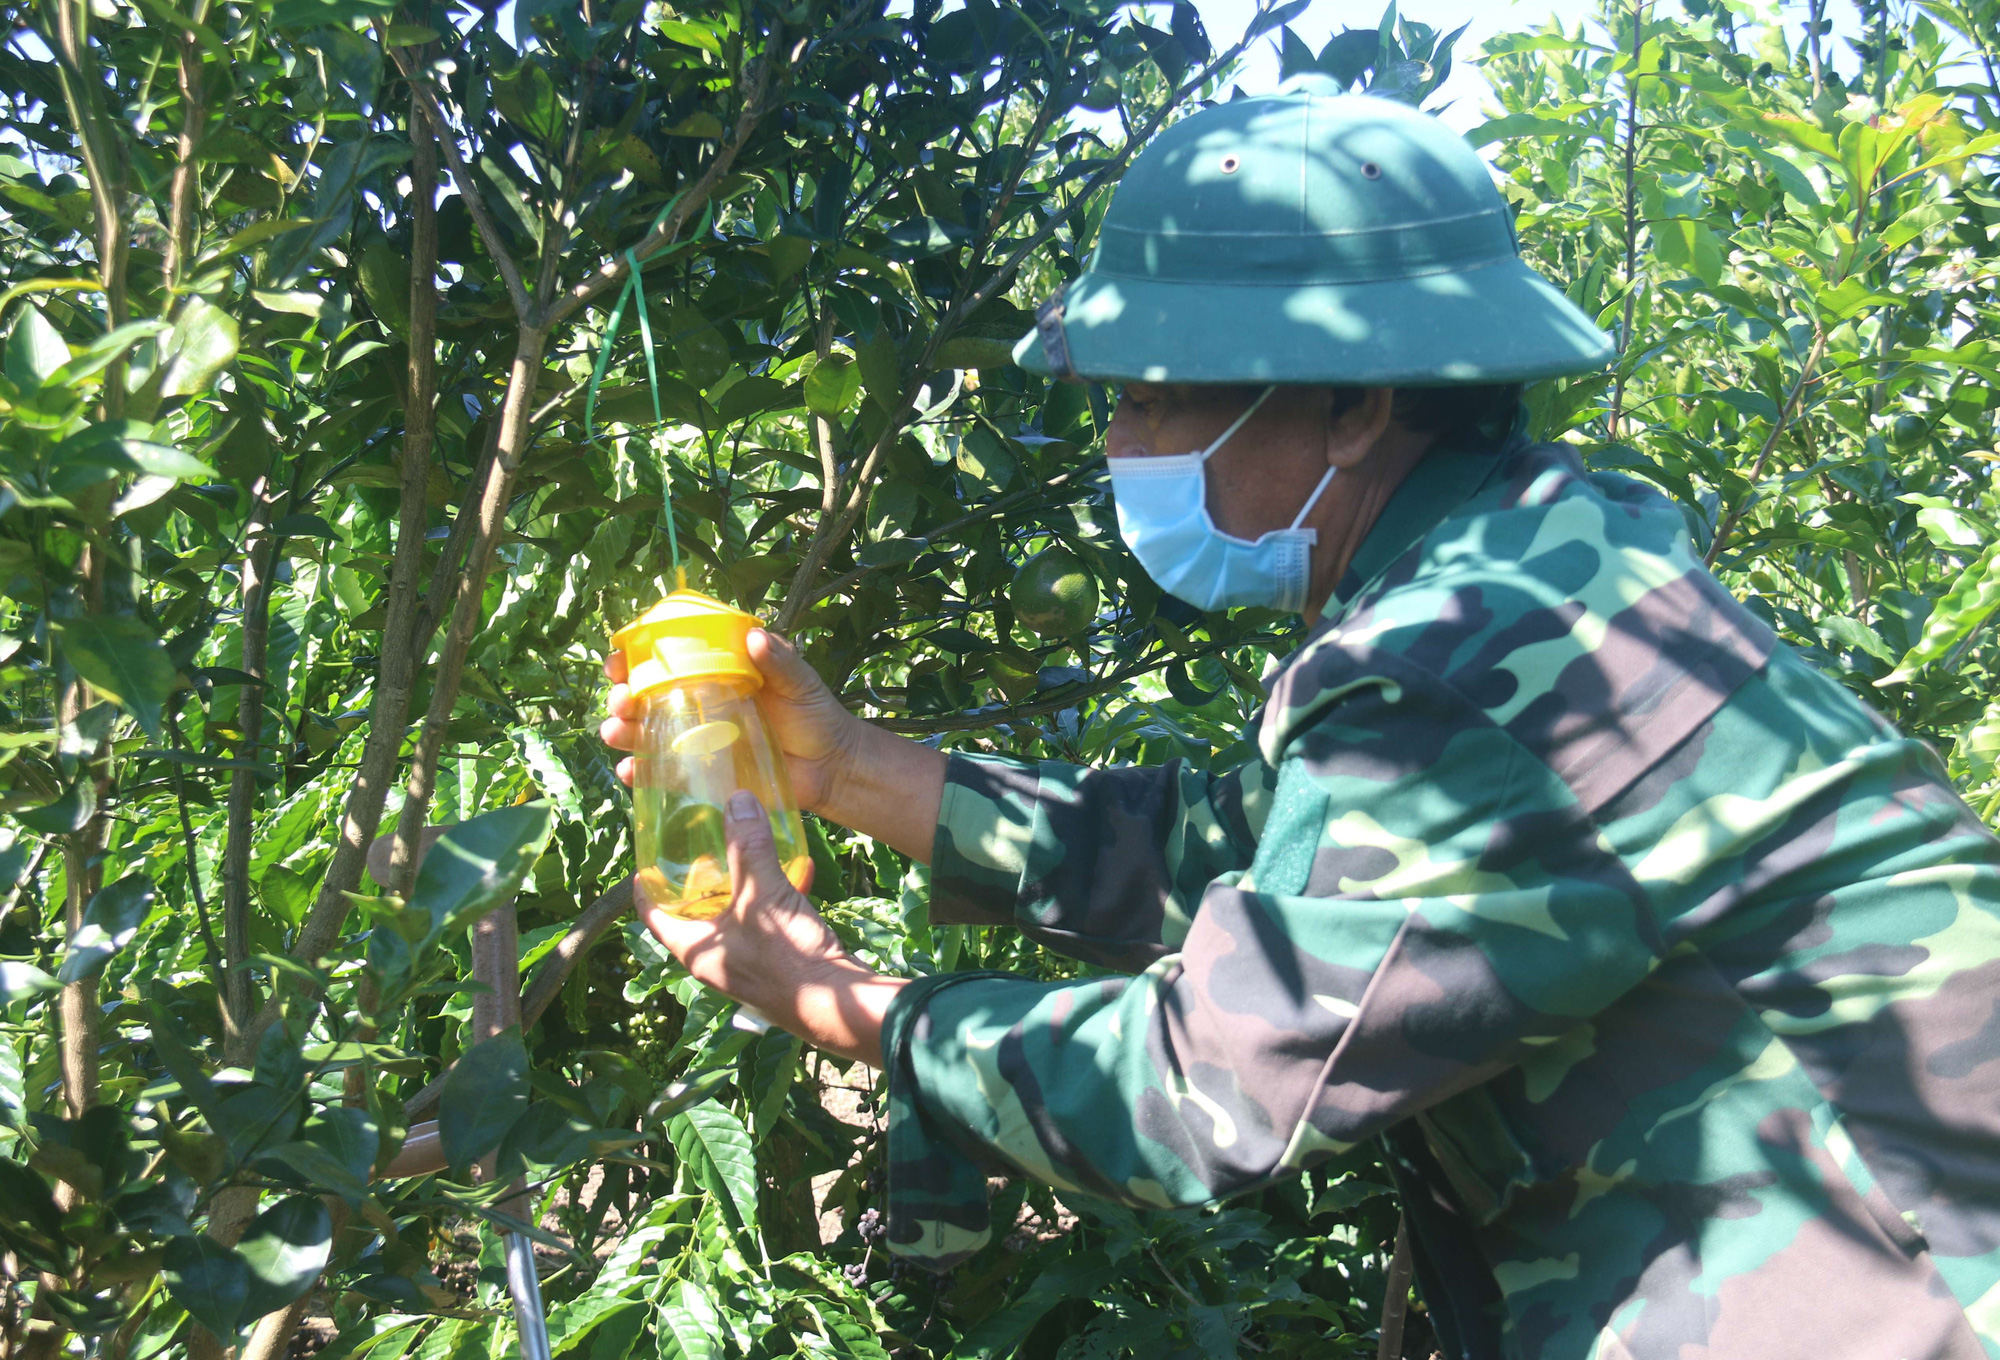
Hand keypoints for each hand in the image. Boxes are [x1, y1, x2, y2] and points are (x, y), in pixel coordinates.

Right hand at [600, 628, 857, 814]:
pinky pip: (663, 775)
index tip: (620, 659)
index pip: (668, 660)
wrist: (831, 768)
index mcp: (716, 674)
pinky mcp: (702, 776)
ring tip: (614, 733)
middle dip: (622, 697)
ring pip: (645, 734)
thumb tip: (756, 637)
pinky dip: (641, 774)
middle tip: (621, 701)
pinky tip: (629, 772)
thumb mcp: (801, 683)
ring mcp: (697, 741)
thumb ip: (781, 662)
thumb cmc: (815, 716)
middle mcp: (699, 705)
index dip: (637, 657)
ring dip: (622, 731)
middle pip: (645, 697)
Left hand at [638, 790, 903, 1066]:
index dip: (646, 886)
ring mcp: (748, 965)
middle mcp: (715, 960)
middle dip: (699, 880)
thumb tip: (736, 799)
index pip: (653, 915)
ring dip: (740, 886)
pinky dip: (776, 898)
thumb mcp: (763, 894)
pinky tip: (798, 870)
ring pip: (733, 917)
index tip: (646, 858)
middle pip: (694, 914)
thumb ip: (749, 847)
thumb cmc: (787, 956)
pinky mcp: (778, 964)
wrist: (838, 1004)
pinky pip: (767, 924)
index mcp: (696, 949)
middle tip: (701, 844)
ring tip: (745, 851)